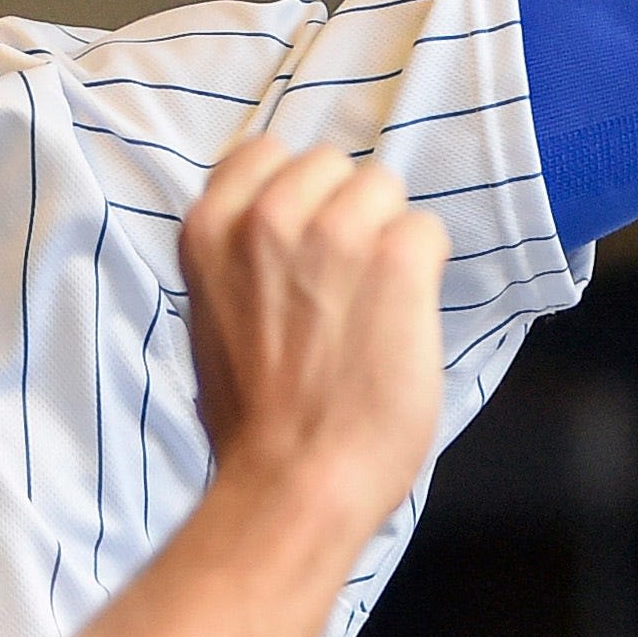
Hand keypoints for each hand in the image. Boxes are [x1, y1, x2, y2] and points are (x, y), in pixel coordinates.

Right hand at [179, 138, 447, 531]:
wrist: (294, 482)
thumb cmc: (256, 423)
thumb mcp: (213, 320)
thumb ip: (241, 263)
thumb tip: (282, 240)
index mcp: (209, 230)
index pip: (266, 154)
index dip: (299, 196)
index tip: (306, 241)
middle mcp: (266, 218)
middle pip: (336, 167)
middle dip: (348, 215)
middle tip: (344, 288)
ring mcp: (334, 235)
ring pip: (385, 190)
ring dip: (389, 239)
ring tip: (373, 307)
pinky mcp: (396, 260)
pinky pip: (429, 231)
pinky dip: (426, 270)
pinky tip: (405, 318)